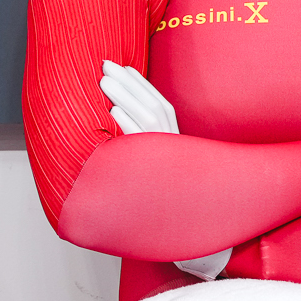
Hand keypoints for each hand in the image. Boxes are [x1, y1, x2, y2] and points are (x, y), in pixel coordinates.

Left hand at [98, 63, 230, 278]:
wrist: (196, 236)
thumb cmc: (172, 200)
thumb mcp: (162, 166)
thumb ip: (149, 145)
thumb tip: (124, 123)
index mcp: (177, 140)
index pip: (159, 102)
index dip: (140, 83)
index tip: (121, 66)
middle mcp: (176, 145)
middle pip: (152, 104)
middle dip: (128, 83)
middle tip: (105, 65)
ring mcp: (170, 158)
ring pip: (147, 119)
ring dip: (125, 97)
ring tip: (103, 81)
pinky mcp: (162, 172)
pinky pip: (144, 147)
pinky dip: (129, 127)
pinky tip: (113, 113)